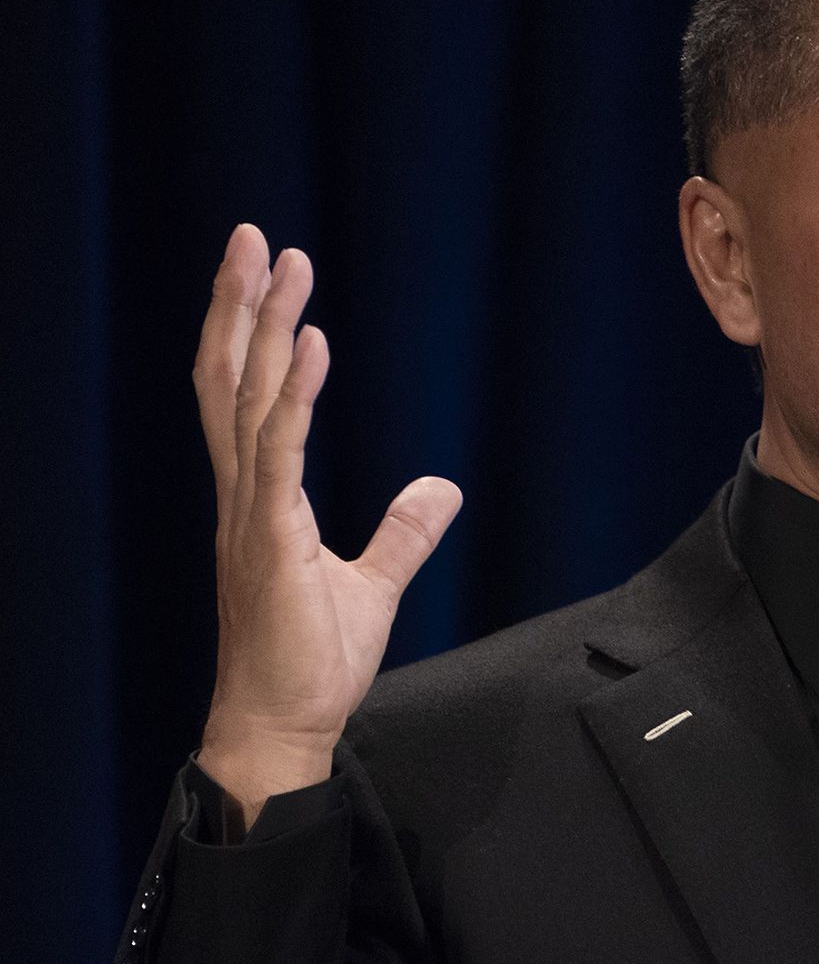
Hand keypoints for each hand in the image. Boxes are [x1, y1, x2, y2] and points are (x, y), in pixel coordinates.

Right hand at [194, 225, 462, 826]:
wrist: (280, 728)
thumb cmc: (310, 663)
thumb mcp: (372, 584)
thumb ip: (403, 533)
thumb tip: (442, 488)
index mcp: (260, 499)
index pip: (244, 397)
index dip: (249, 333)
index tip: (263, 272)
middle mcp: (244, 495)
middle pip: (231, 381)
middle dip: (241, 306)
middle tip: (252, 235)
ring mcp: (250, 515)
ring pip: (246, 401)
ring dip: (262, 328)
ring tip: (280, 263)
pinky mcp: (267, 541)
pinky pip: (277, 453)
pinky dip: (292, 396)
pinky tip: (309, 344)